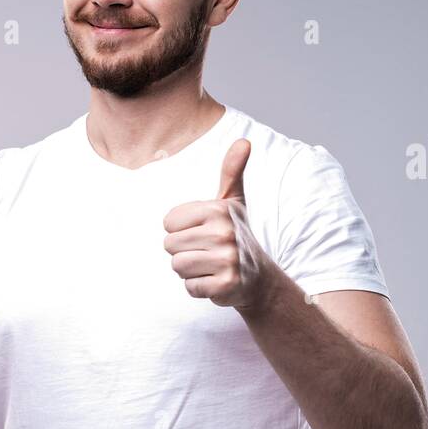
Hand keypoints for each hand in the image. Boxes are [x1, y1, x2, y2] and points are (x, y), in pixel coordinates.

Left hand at [162, 138, 266, 308]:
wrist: (259, 277)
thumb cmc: (237, 235)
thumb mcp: (234, 202)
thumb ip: (232, 171)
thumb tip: (244, 141)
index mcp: (218, 209)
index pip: (168, 223)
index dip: (181, 230)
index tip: (203, 232)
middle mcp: (224, 232)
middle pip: (170, 245)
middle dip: (184, 251)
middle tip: (208, 251)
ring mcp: (227, 260)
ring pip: (178, 266)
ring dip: (190, 270)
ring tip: (210, 265)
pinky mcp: (226, 285)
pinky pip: (191, 287)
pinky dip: (199, 288)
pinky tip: (215, 281)